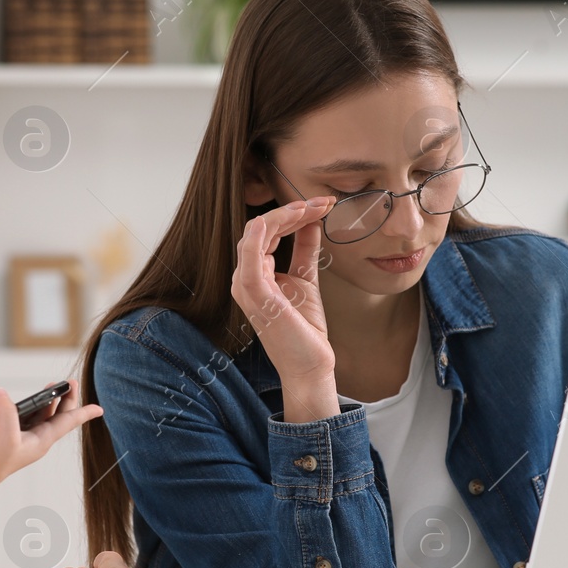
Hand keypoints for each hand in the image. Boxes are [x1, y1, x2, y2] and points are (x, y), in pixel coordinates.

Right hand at [0, 378, 100, 489]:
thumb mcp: (3, 435)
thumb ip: (5, 412)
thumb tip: (0, 393)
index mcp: (42, 440)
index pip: (68, 422)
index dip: (84, 414)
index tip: (100, 408)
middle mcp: (36, 438)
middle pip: (58, 415)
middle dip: (66, 398)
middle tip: (71, 381)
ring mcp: (23, 436)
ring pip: (42, 415)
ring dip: (49, 400)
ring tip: (53, 385)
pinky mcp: (9, 434)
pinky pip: (26, 417)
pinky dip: (31, 406)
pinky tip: (28, 400)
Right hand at [231, 197, 336, 419]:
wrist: (310, 364)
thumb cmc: (304, 328)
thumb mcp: (306, 278)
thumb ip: (305, 249)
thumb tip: (312, 221)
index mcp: (255, 273)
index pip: (267, 232)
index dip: (293, 214)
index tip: (322, 204)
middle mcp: (245, 278)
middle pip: (260, 229)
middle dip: (292, 210)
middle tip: (322, 202)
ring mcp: (247, 287)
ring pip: (255, 236)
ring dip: (283, 216)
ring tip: (310, 207)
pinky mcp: (255, 295)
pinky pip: (250, 259)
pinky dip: (258, 236)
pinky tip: (270, 220)